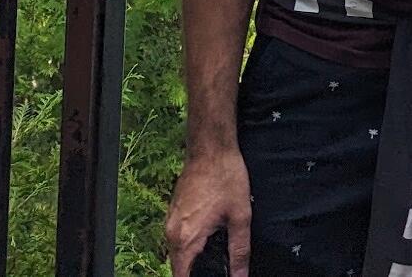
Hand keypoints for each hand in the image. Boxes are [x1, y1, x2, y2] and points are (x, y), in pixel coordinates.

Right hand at [166, 148, 250, 276]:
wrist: (211, 146)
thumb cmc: (225, 176)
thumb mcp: (240, 216)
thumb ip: (240, 251)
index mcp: (185, 239)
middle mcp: (172, 233)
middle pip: (180, 267)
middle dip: (198, 272)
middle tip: (220, 268)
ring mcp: (170, 221)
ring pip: (179, 253)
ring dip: (194, 258)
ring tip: (216, 257)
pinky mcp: (173, 212)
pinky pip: (179, 238)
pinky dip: (191, 244)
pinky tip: (209, 238)